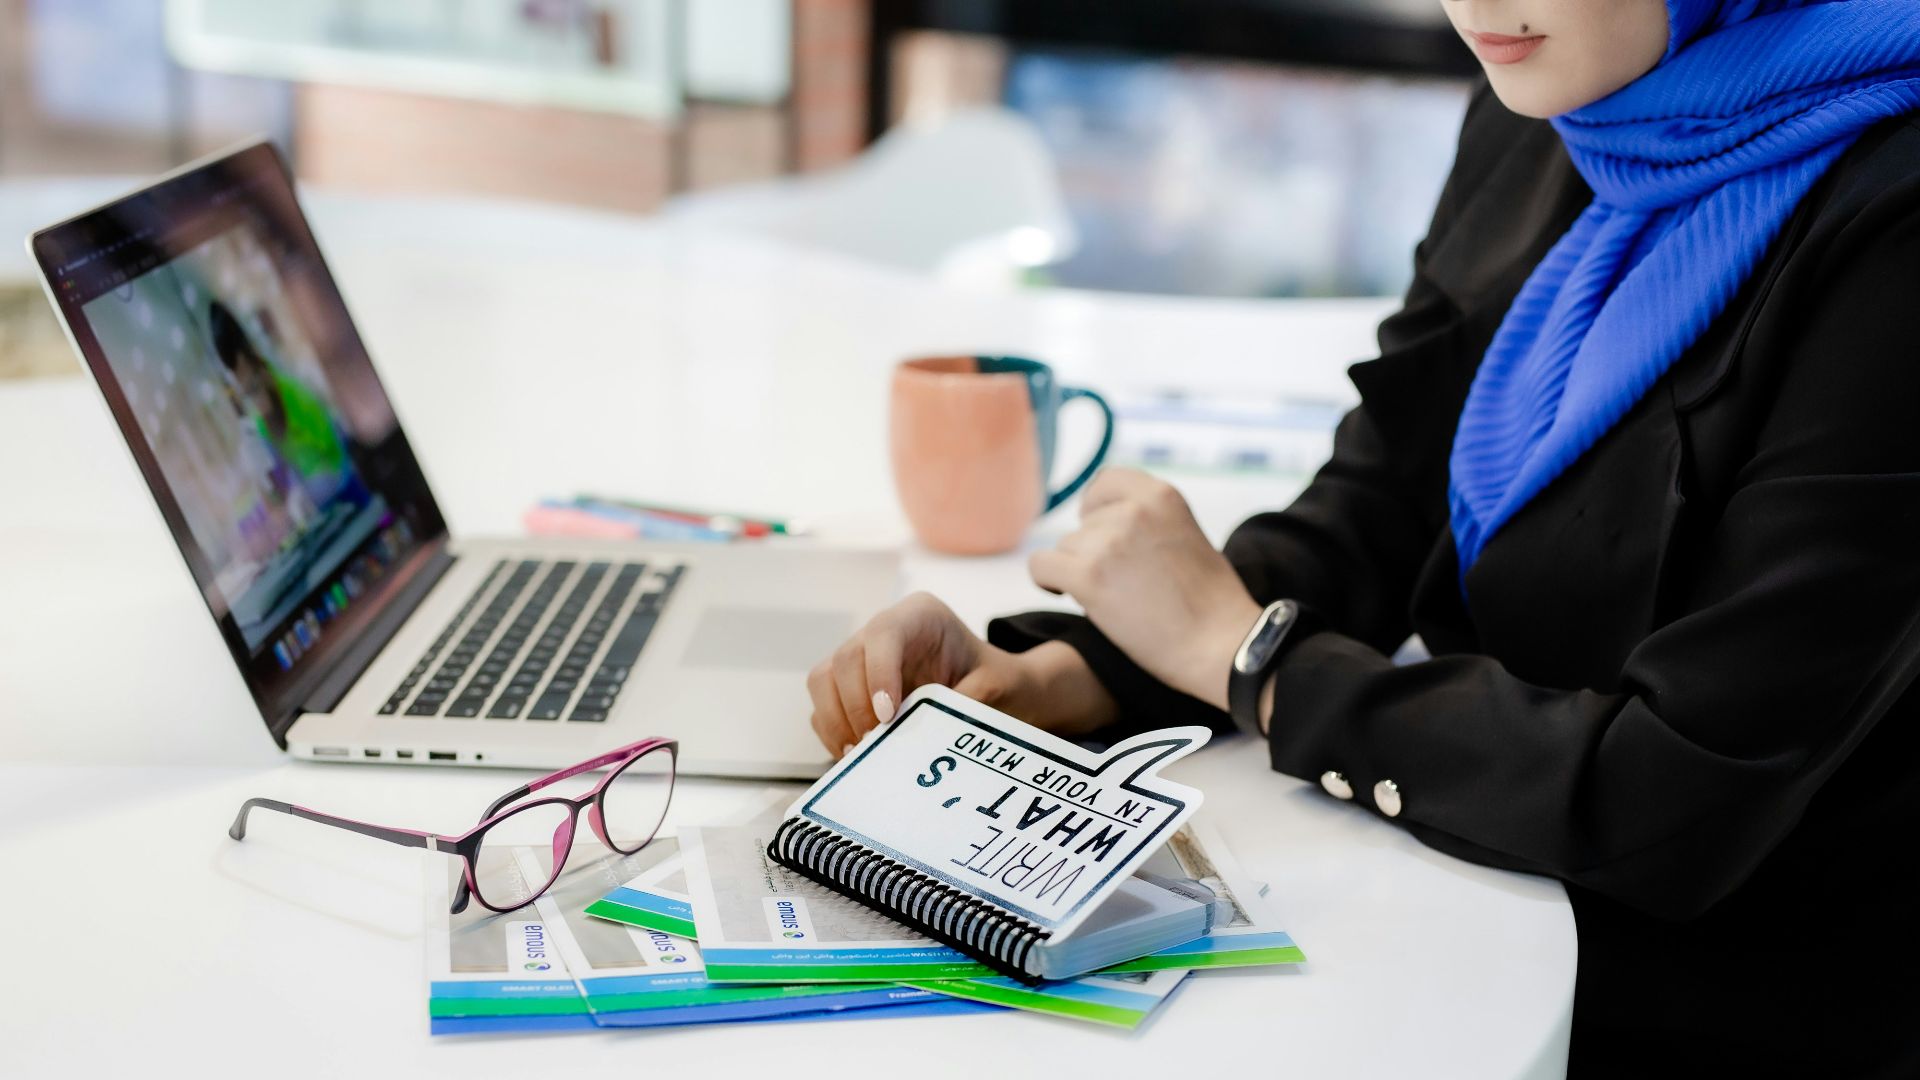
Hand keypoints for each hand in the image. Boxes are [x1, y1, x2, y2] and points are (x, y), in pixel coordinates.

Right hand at [805, 592, 1116, 755]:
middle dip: (854, 707)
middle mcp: (883, 631)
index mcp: (920, 615)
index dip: (878, 673)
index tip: (887, 716)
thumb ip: (968, 702)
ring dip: (836, 722)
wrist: (996, 693)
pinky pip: (824, 707)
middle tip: (875, 744)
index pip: (884, 633)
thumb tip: (927, 732)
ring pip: (824, 680)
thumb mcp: (997, 688)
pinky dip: (833, 734)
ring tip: (861, 755)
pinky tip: (856, 757)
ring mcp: (862, 658)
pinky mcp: (850, 687)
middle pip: (845, 659)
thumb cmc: (997, 682)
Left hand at [1029, 468, 1260, 710]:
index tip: (1100, 532)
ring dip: (1079, 570)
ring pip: (1066, 548)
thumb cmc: (1211, 602)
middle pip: (1084, 523)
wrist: (1220, 644)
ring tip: (1113, 599)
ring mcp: (1109, 542)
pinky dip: (1047, 581)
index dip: (1097, 508)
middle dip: (1093, 550)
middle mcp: (1133, 511)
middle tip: (1119, 582)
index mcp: (1161, 495)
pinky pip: (1041, 567)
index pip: (1105, 482)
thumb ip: (1151, 522)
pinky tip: (1064, 594)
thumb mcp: (1187, 535)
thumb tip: (1108, 525)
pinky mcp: (1089, 577)